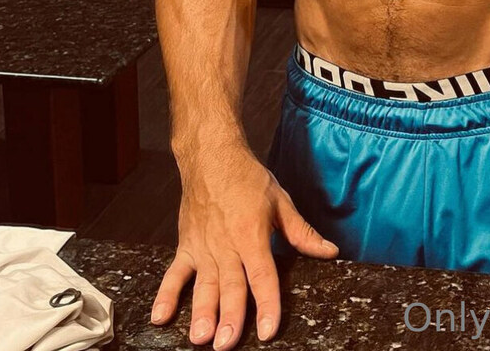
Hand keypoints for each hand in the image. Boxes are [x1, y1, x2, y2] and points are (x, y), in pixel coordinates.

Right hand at [150, 144, 338, 347]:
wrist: (212, 157)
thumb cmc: (248, 179)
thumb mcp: (281, 202)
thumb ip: (302, 232)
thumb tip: (329, 251)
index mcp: (252, 235)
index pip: (262, 276)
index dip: (267, 305)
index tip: (269, 331)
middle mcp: (226, 246)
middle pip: (231, 287)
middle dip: (230, 318)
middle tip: (227, 345)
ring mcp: (203, 248)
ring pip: (203, 286)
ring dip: (201, 312)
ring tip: (199, 338)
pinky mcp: (186, 246)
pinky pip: (174, 274)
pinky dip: (166, 295)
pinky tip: (159, 317)